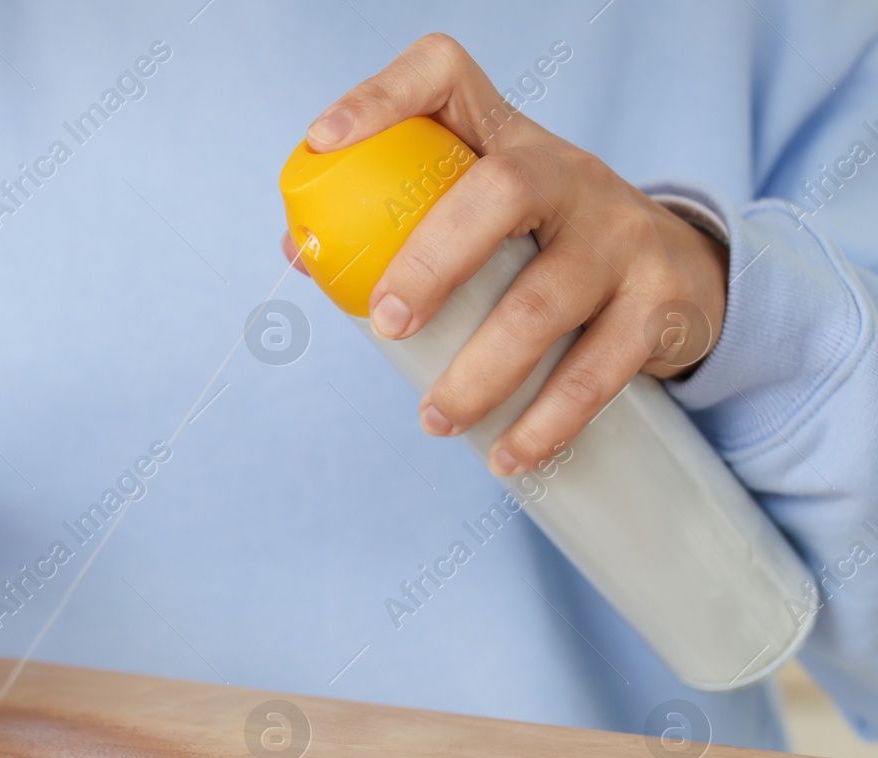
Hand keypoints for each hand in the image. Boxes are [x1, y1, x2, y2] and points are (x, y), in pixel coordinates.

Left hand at [282, 33, 727, 475]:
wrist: (684, 274)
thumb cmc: (545, 244)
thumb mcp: (481, 216)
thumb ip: (397, 225)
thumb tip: (302, 250)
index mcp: (507, 140)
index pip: (445, 75)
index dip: (382, 97)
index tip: (323, 142)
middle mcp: (570, 174)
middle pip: (502, 191)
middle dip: (432, 261)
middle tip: (384, 324)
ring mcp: (623, 235)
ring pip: (545, 302)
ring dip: (480, 374)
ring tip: (433, 420)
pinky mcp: (663, 303)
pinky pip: (599, 370)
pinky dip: (546, 422)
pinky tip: (507, 454)